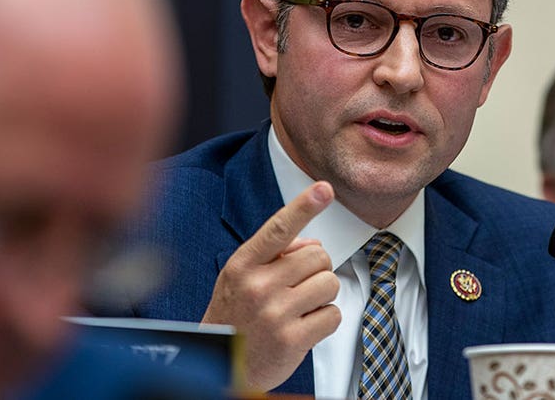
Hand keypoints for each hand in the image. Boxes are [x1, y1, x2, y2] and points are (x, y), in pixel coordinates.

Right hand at [202, 181, 340, 390]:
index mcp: (244, 264)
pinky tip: (303, 326)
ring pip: (330, 283)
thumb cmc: (235, 315)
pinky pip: (332, 315)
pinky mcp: (292, 339)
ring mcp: (275, 313)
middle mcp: (258, 285)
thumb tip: (313, 243)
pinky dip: (324, 320)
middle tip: (297, 286)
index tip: (323, 189)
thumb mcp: (242, 277)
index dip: (304, 206)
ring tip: (299, 307)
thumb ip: (275, 255)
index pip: (279, 228)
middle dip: (316, 270)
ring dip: (322, 295)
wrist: (221, 365)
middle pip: (318, 256)